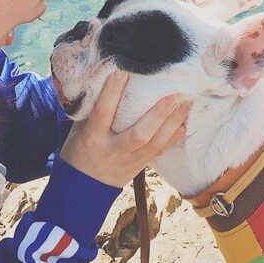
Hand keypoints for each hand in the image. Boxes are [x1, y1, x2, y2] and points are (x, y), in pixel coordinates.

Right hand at [59, 70, 190, 187]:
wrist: (81, 191)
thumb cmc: (77, 153)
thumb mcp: (77, 131)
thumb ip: (90, 110)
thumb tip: (102, 81)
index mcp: (93, 138)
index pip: (103, 112)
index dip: (112, 92)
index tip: (123, 71)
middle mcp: (113, 150)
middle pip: (139, 133)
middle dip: (157, 113)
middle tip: (172, 93)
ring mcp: (128, 160)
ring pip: (154, 143)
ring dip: (172, 123)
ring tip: (186, 103)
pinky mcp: (139, 167)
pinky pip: (159, 152)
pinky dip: (173, 138)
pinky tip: (184, 124)